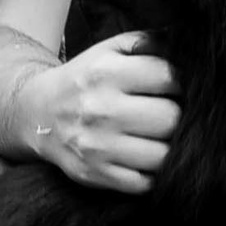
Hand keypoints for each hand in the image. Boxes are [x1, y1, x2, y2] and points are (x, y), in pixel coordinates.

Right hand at [22, 31, 178, 193]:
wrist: (37, 113)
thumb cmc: (85, 80)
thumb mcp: (109, 50)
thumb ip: (148, 43)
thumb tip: (188, 49)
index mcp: (106, 72)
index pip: (169, 78)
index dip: (181, 83)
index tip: (175, 88)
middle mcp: (100, 109)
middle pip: (170, 118)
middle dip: (177, 117)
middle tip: (167, 114)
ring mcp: (97, 146)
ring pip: (162, 155)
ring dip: (166, 147)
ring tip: (157, 137)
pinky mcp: (95, 174)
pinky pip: (144, 182)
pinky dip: (150, 172)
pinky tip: (142, 157)